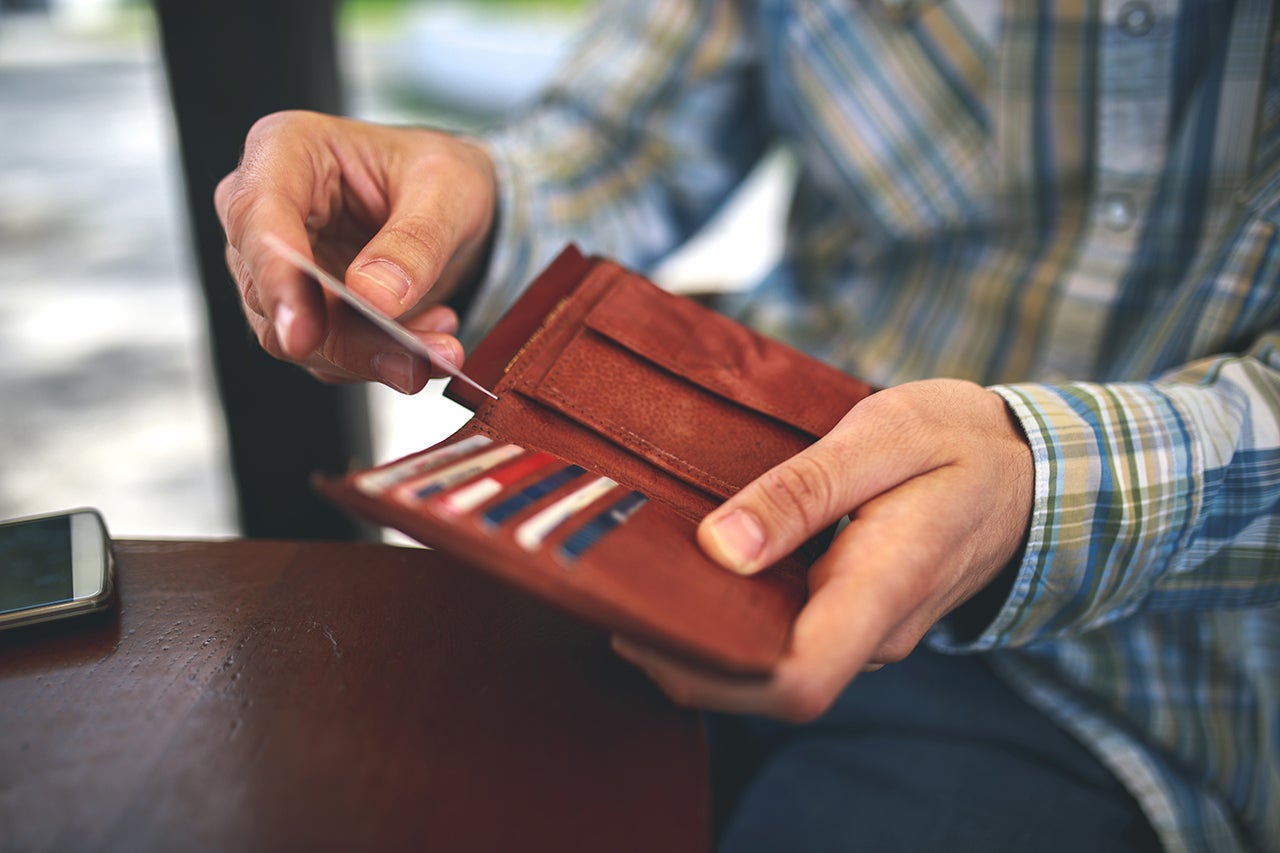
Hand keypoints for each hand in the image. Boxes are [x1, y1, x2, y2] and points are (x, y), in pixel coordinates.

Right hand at [214, 111, 497, 392]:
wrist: (452, 205)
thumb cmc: (439, 174)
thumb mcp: (448, 190)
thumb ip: (414, 241)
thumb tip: (371, 297)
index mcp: (285, 150)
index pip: (257, 218)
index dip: (276, 279)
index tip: (303, 334)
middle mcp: (265, 212)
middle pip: (272, 294)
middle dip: (345, 339)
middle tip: (414, 362)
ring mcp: (277, 269)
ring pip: (299, 339)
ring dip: (372, 357)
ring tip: (440, 350)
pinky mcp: (303, 313)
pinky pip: (330, 356)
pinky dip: (382, 360)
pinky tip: (429, 339)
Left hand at [612, 379, 1033, 721]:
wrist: (1029, 466)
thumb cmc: (957, 439)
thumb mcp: (882, 437)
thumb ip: (803, 491)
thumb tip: (720, 548)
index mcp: (884, 587)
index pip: (797, 681)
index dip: (710, 673)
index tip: (642, 625)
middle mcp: (874, 630)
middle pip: (765, 686)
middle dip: (684, 660)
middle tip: (617, 595)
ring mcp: (867, 630)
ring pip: (771, 667)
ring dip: (703, 641)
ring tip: (641, 580)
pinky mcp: (856, 617)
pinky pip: (785, 639)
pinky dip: (732, 621)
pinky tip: (692, 577)